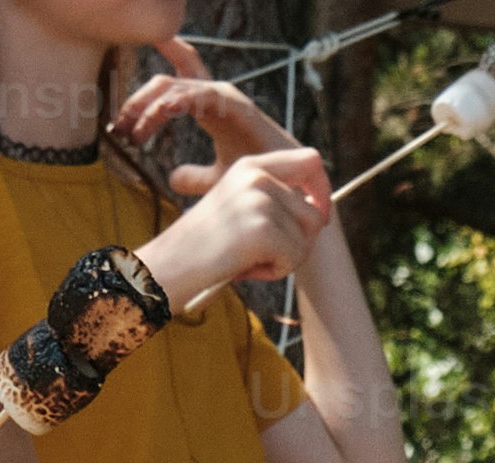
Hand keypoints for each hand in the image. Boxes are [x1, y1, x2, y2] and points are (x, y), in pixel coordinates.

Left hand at [109, 68, 313, 194]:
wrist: (293, 194)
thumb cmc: (261, 183)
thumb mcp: (218, 180)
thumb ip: (195, 177)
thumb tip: (171, 177)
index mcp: (209, 110)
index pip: (175, 86)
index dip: (144, 97)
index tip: (124, 121)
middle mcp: (216, 100)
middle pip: (169, 83)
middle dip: (141, 98)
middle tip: (122, 122)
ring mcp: (228, 100)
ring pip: (180, 86)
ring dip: (154, 101)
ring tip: (134, 122)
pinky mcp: (238, 108)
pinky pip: (203, 95)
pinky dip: (180, 99)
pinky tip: (162, 111)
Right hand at [137, 137, 336, 302]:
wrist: (171, 265)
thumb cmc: (207, 247)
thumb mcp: (241, 209)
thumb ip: (274, 201)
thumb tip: (321, 212)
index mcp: (252, 165)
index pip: (310, 160)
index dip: (323, 190)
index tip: (319, 216)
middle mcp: (258, 176)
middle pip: (316, 212)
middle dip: (301, 241)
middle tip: (267, 254)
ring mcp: (260, 200)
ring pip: (306, 239)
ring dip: (284, 259)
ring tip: (248, 258)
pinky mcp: (262, 228)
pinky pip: (293, 258)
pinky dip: (275, 271)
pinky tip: (245, 267)